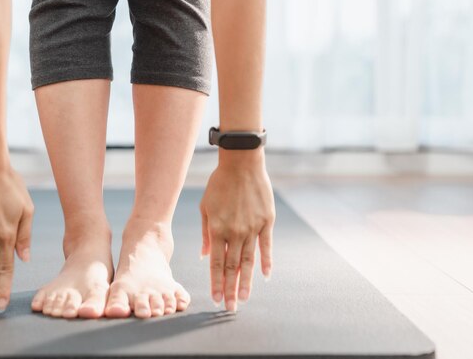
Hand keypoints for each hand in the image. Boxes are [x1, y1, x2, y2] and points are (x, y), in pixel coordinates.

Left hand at [200, 151, 274, 311]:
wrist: (241, 164)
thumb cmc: (219, 185)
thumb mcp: (205, 207)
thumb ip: (206, 233)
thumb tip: (205, 255)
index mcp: (217, 229)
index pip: (216, 263)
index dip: (215, 282)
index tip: (215, 298)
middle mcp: (235, 232)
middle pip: (232, 267)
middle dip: (230, 289)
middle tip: (230, 307)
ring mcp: (252, 228)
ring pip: (248, 261)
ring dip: (246, 281)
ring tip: (245, 298)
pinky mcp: (266, 221)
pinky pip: (266, 246)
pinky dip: (266, 262)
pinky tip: (266, 276)